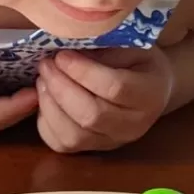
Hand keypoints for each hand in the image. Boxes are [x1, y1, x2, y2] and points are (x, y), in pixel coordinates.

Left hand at [35, 48, 172, 152]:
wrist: (151, 90)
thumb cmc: (137, 61)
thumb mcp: (130, 44)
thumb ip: (104, 47)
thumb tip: (66, 48)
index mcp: (149, 94)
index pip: (115, 87)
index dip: (83, 71)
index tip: (62, 55)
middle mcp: (134, 126)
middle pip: (91, 115)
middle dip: (61, 87)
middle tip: (46, 65)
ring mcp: (112, 142)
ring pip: (74, 136)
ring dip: (49, 105)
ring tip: (42, 80)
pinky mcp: (92, 149)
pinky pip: (61, 144)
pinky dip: (45, 121)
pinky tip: (44, 98)